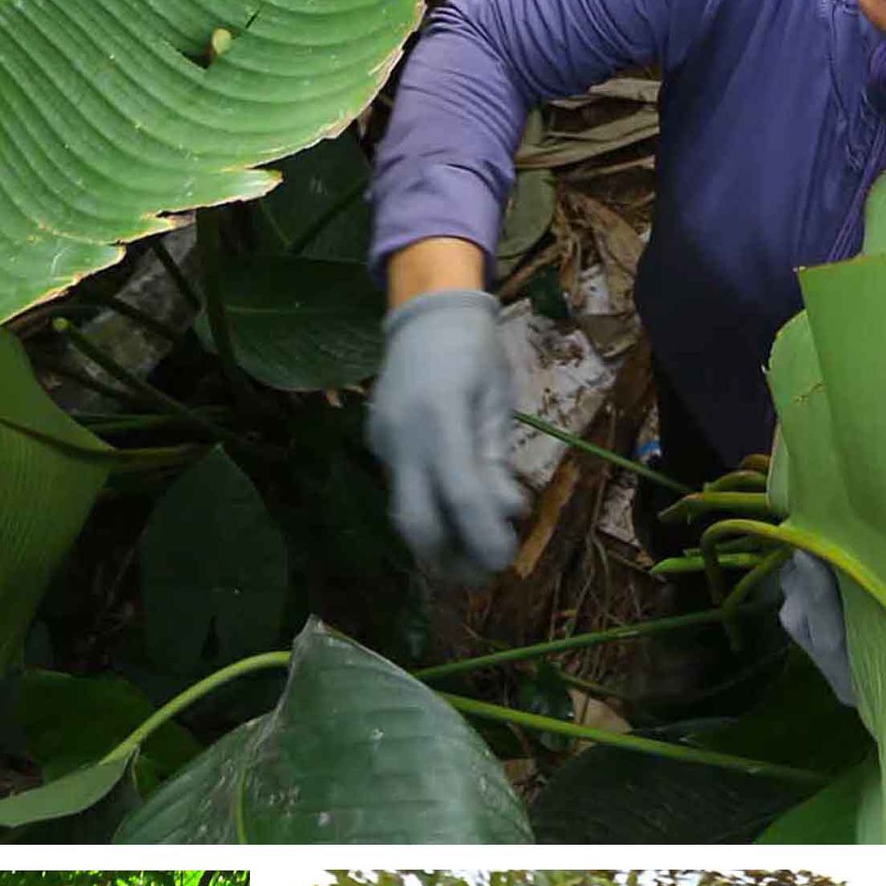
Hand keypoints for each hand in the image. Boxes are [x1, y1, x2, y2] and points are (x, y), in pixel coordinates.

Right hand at [365, 287, 524, 582]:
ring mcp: (385, 443)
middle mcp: (405, 438)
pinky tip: (451, 522)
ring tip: (470, 559)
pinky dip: (428, 514)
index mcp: (442, 419)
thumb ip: (496, 459)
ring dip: (437, 546)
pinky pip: (402, 492)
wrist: (424, 310)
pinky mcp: (378, 445)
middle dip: (449, 560)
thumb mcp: (497, 401)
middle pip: (416, 523)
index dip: (484, 538)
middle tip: (483, 575)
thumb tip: (507, 512)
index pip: (462, 498)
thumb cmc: (473, 350)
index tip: (504, 561)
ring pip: (403, 515)